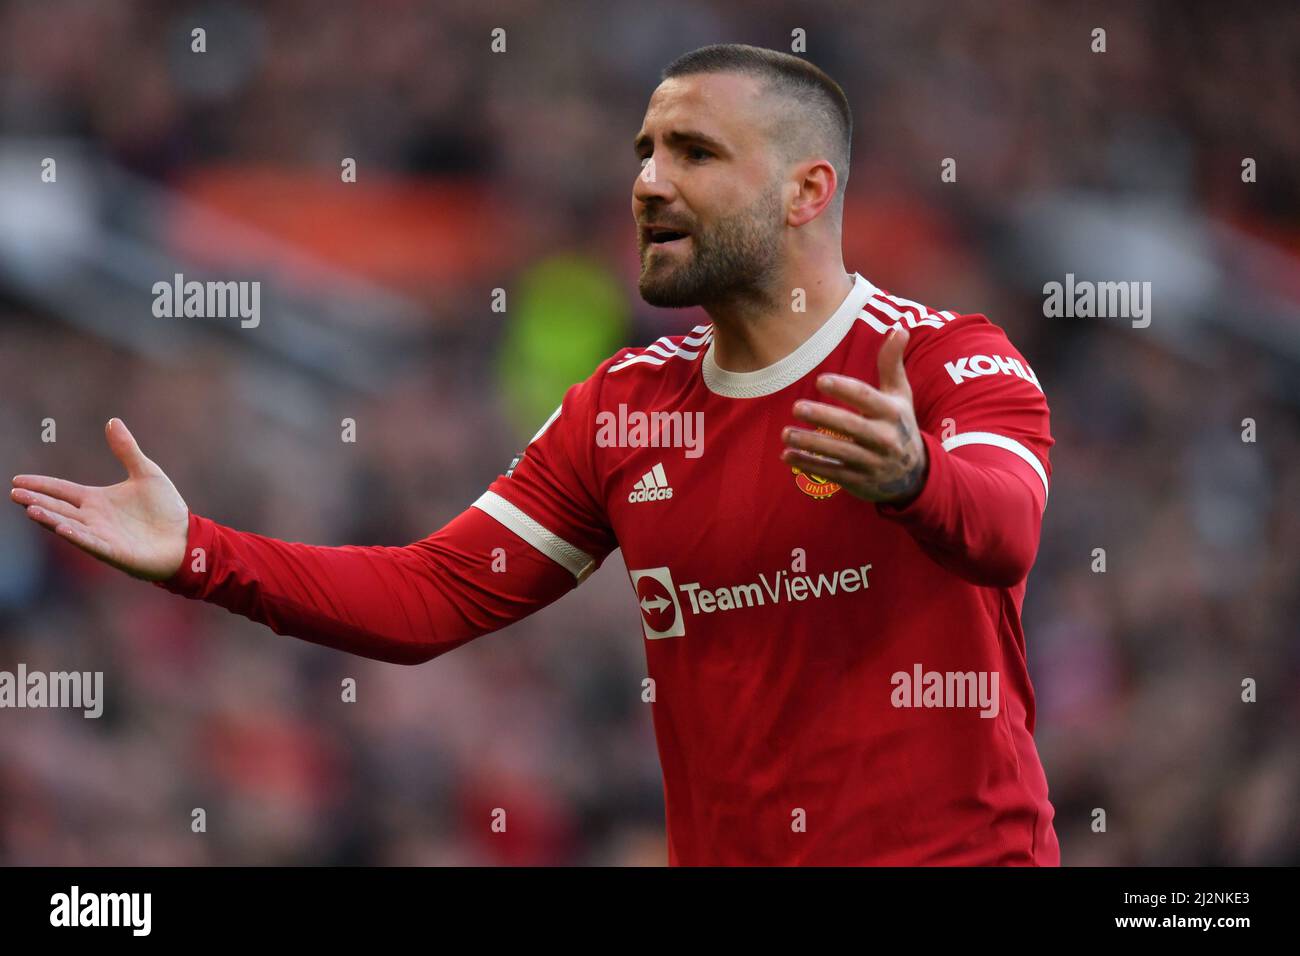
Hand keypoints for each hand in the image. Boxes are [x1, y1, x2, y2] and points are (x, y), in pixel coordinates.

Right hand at [11, 418, 189, 580]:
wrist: (185, 537)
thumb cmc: (165, 509)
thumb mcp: (146, 473)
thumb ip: (127, 450)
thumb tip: (113, 421)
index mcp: (96, 500)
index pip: (62, 491)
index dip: (41, 485)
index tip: (17, 480)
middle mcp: (93, 518)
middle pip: (59, 508)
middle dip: (37, 501)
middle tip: (15, 493)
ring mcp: (102, 536)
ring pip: (69, 526)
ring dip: (50, 518)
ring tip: (31, 509)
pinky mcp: (114, 551)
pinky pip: (92, 543)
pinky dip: (77, 536)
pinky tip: (62, 528)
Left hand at [781, 327, 928, 504]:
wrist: (916, 475)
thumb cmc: (900, 425)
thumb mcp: (901, 395)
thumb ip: (892, 364)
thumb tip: (900, 327)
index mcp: (892, 413)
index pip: (866, 398)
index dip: (843, 389)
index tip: (820, 380)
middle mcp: (884, 438)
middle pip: (850, 426)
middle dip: (822, 417)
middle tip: (796, 407)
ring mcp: (872, 462)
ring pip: (838, 452)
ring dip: (809, 444)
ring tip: (786, 434)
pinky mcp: (860, 481)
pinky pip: (831, 473)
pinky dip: (808, 465)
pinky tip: (787, 456)